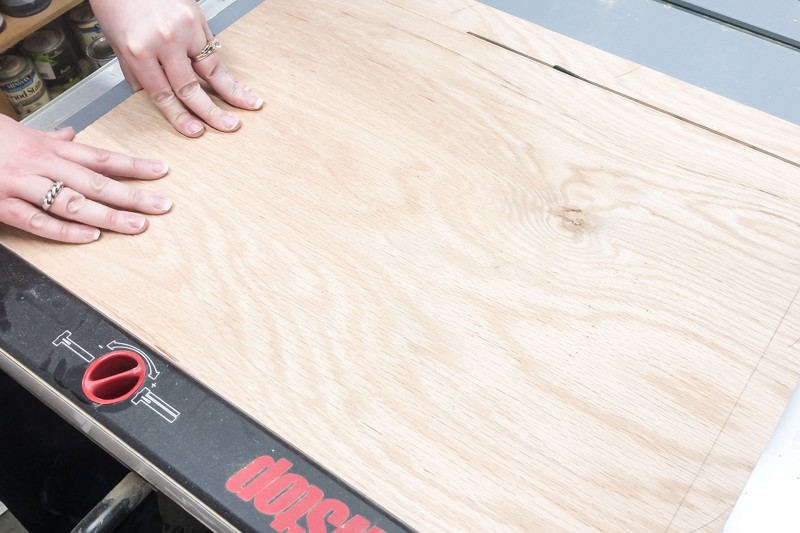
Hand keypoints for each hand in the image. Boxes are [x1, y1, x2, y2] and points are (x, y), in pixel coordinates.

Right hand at [0, 115, 171, 242]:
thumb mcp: (18, 131)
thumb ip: (48, 138)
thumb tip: (72, 135)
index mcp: (47, 149)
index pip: (100, 157)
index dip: (133, 165)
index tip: (162, 171)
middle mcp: (40, 165)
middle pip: (95, 181)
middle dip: (132, 195)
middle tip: (162, 206)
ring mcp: (20, 185)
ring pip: (72, 202)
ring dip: (107, 216)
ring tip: (136, 226)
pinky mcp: (0, 205)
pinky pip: (36, 221)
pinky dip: (64, 231)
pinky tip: (91, 237)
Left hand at [89, 0, 262, 136]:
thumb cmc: (116, 1)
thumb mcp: (117, 41)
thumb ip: (136, 71)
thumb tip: (151, 94)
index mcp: (139, 51)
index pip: (163, 94)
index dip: (180, 117)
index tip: (195, 131)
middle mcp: (164, 41)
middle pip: (191, 87)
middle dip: (212, 112)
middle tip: (229, 126)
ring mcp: (185, 28)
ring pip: (211, 68)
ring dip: (233, 90)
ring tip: (250, 104)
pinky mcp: (198, 18)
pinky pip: (212, 48)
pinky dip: (224, 67)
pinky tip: (236, 81)